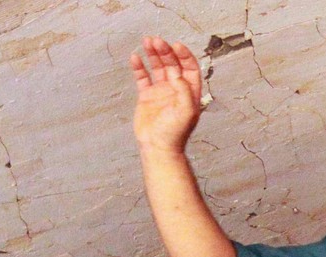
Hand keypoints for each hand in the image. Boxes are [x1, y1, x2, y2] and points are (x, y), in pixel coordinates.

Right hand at [129, 37, 203, 153]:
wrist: (157, 147)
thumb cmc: (175, 133)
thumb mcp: (186, 111)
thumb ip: (184, 90)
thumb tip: (177, 72)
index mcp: (189, 92)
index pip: (189, 68)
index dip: (184, 55)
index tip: (176, 45)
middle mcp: (176, 89)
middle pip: (172, 64)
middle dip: (165, 51)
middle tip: (156, 41)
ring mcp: (161, 92)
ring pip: (157, 67)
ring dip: (153, 54)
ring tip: (147, 41)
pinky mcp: (147, 96)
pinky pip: (143, 77)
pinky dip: (139, 67)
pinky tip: (135, 57)